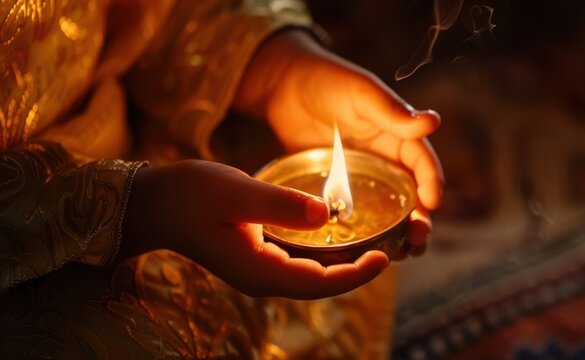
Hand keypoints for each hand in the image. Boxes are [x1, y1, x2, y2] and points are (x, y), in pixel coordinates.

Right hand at [120, 160, 389, 298]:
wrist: (153, 202)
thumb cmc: (190, 194)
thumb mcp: (237, 192)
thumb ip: (281, 205)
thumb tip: (326, 215)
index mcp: (259, 270)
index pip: (320, 284)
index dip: (357, 274)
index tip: (385, 257)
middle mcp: (262, 278)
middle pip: (322, 285)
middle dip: (358, 271)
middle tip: (394, 247)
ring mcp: (259, 270)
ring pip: (313, 275)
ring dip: (344, 264)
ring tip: (377, 243)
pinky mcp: (257, 257)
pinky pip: (300, 263)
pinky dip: (325, 254)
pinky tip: (340, 234)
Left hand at [234, 31, 443, 257]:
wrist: (283, 86)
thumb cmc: (327, 80)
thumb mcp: (361, 93)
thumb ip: (393, 112)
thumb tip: (433, 121)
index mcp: (399, 136)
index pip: (423, 163)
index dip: (432, 183)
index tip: (432, 203)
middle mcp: (387, 160)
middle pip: (413, 197)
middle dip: (421, 220)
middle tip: (419, 239)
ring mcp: (364, 178)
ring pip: (389, 213)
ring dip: (399, 235)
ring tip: (401, 255)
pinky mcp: (339, 191)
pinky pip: (357, 216)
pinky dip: (365, 234)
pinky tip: (362, 253)